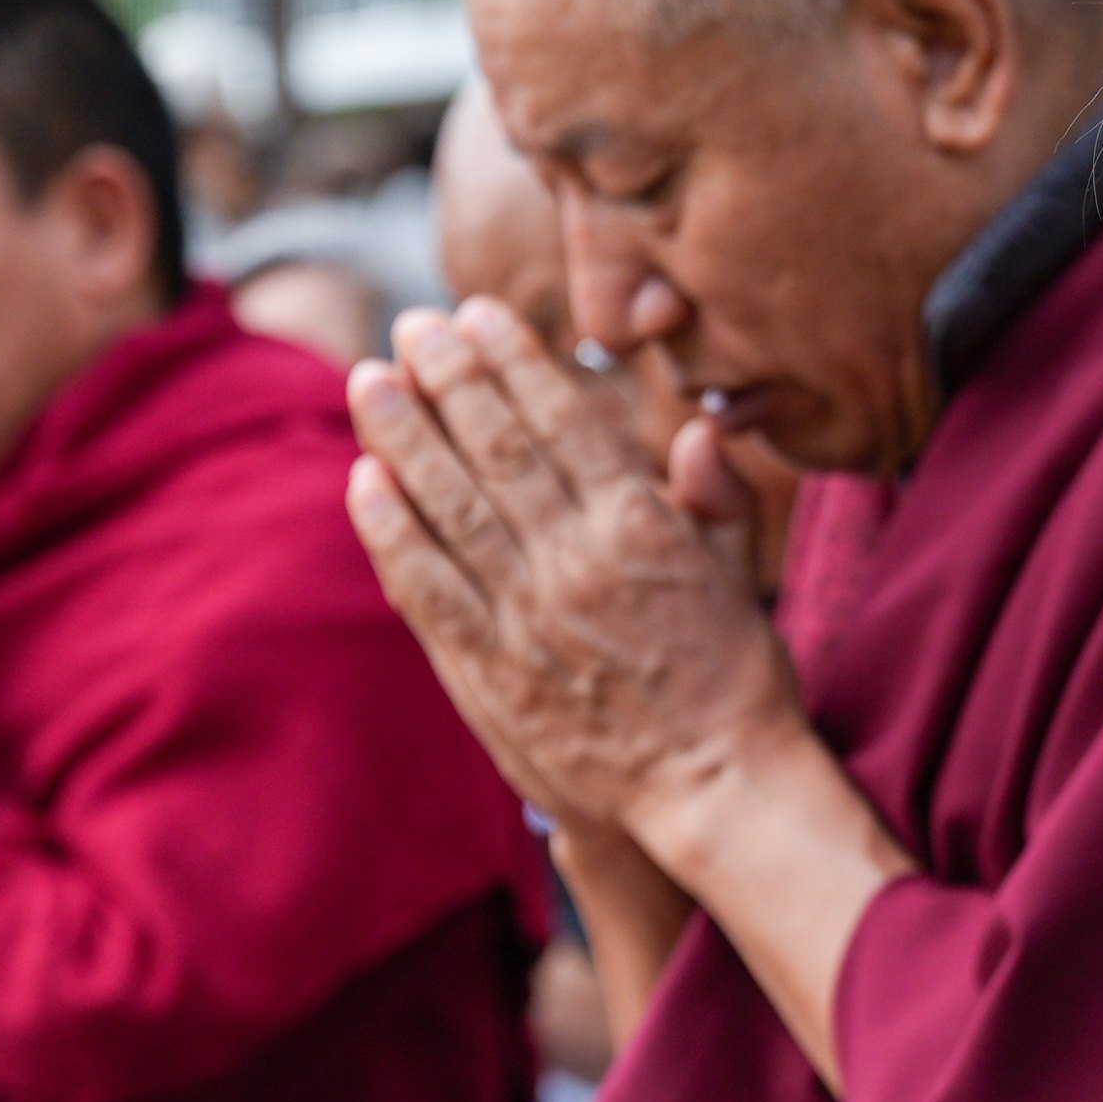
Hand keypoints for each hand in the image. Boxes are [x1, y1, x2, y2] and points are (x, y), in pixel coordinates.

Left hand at [346, 302, 808, 850]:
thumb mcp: (738, 575)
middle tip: (409, 327)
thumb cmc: (736, 681)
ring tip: (367, 380)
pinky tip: (364, 483)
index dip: (512, 362)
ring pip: (451, 507)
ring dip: (402, 437)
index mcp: (641, 526)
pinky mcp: (491, 672)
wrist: (714, 788)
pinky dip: (392, 534)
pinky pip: (428, 589)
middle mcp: (577, 560)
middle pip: (496, 449)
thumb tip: (696, 426)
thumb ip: (715, 497)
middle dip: (447, 378)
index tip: (476, 314)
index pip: (562, 422)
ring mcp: (528, 616)